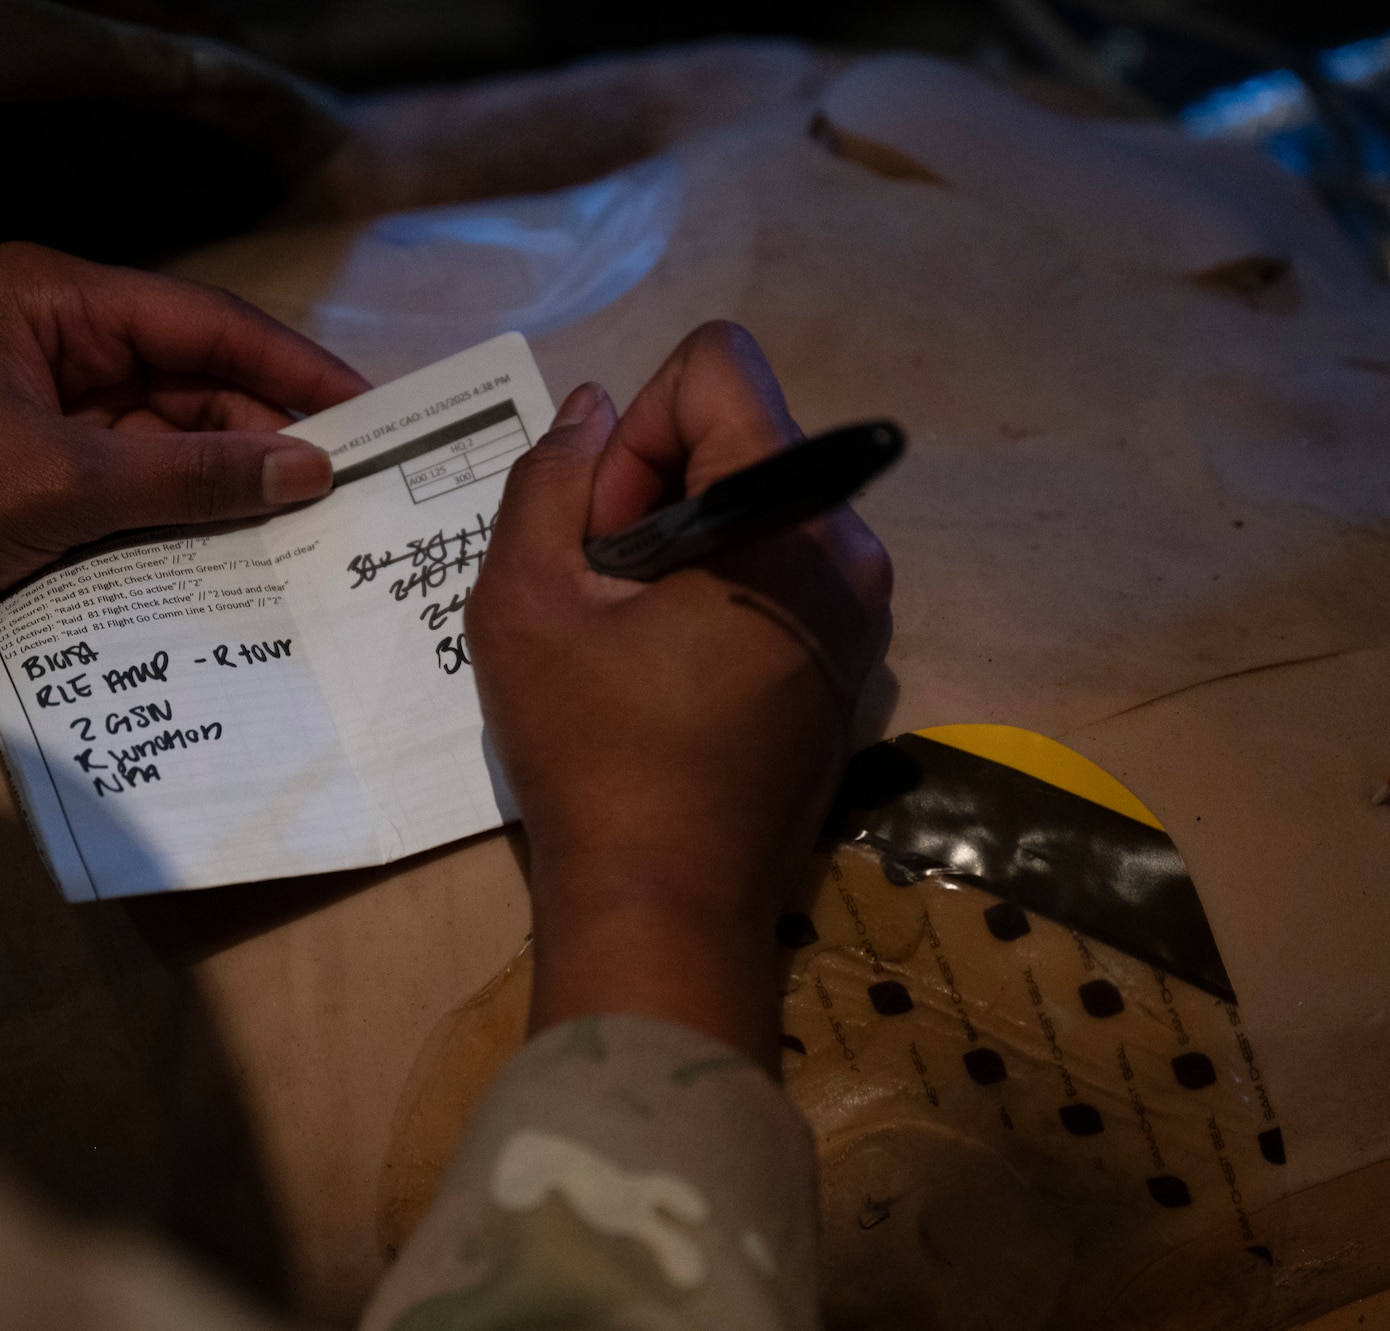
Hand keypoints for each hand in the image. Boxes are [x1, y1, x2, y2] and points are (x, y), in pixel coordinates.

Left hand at [0, 242, 368, 669]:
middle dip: (267, 431)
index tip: (369, 409)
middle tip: (352, 483)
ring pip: (173, 435)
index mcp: (53, 300)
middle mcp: (60, 339)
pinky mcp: (47, 474)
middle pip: (194, 378)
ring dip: (232, 478)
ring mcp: (54, 409)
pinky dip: (188, 511)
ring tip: (315, 522)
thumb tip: (314, 470)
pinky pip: (141, 482)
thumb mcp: (64, 484)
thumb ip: (193, 475)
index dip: (291, 367)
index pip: (202, 320)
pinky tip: (249, 543)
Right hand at [467, 322, 891, 1062]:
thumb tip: (587, 412)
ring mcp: (864, 610)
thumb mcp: (525, 602)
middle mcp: (850, 546)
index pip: (718, 366)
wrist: (668, 909)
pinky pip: (779, 568)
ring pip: (754, 502)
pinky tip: (672, 675)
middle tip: (605, 599)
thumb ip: (548, 480)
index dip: (637, 431)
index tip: (606, 536)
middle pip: (739, 433)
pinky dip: (717, 591)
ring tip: (631, 642)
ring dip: (680, 545)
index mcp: (785, 517)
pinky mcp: (854, 661)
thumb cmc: (593, 754)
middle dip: (653, 491)